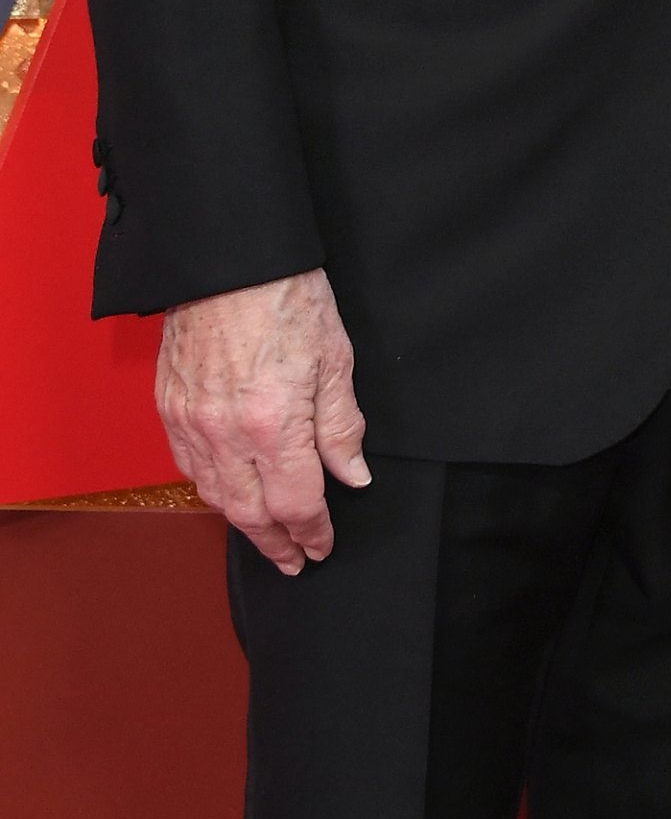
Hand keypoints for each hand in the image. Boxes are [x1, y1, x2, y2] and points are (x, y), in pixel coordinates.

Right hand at [156, 269, 369, 574]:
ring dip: (243, 523)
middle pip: (251, 513)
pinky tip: (228, 492)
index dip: (312, 532)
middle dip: (276, 543)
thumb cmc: (287, 296)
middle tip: (294, 561)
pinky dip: (211, 489)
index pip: (296, 503)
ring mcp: (191, 422)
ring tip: (266, 535)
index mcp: (273, 425)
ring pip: (215, 495)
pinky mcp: (170, 406)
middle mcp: (226, 434)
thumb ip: (340, 426)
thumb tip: (352, 477)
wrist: (229, 257)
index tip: (323, 547)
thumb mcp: (335, 359)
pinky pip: (188, 466)